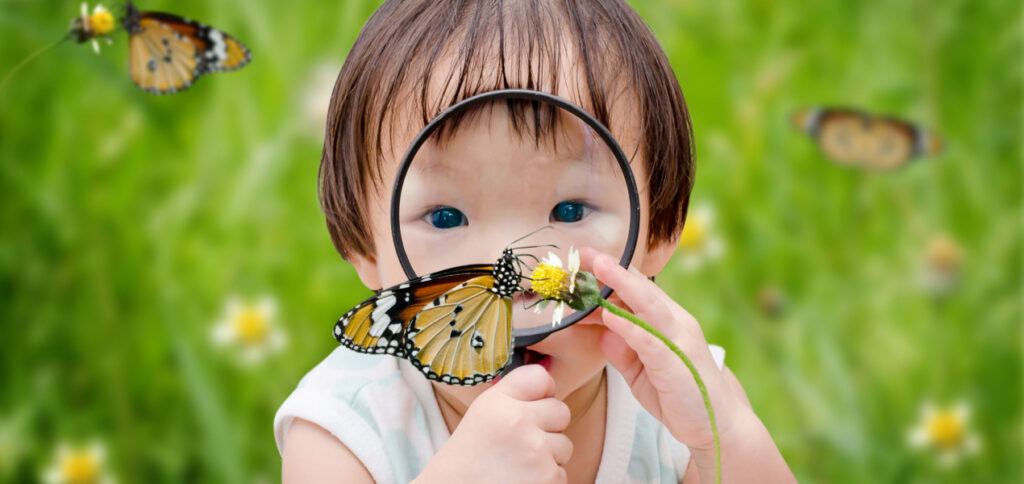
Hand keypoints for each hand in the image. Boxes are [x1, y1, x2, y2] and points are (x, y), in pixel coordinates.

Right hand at [415, 365, 572, 482]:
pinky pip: (561, 472)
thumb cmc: (466, 463)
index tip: (534, 406)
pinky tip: (521, 481)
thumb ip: (512, 398)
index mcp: (497, 402)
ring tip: (518, 466)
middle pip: (561, 410)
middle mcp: (518, 421)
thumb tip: (549, 383)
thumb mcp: (480, 417)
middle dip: (548, 427)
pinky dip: (546, 480)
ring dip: (548, 457)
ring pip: (565, 445)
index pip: (540, 377)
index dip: (542, 392)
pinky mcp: (549, 477)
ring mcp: (536, 450)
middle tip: (522, 443)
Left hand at [583, 248, 744, 450]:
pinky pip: (650, 339)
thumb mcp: (640, 372)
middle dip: (611, 269)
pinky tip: (609, 315)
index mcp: (666, 323)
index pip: (637, 292)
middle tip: (583, 251)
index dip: (610, 275)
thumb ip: (623, 351)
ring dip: (621, 283)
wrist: (717, 426)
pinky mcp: (676, 363)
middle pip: (641, 289)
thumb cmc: (678, 396)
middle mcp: (675, 324)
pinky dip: (629, 325)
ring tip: (597, 266)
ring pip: (647, 304)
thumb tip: (603, 331)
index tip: (581, 263)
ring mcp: (678, 341)